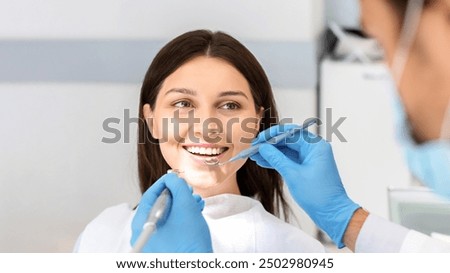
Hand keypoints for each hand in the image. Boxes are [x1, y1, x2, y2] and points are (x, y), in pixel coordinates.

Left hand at [131, 173, 212, 251]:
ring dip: (182, 205)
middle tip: (188, 191)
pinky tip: (194, 213)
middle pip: (158, 205)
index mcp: (141, 223)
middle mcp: (143, 233)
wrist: (198, 266)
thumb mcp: (185, 206)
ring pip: (166, 215)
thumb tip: (172, 178)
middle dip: (177, 195)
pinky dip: (182, 217)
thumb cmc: (190, 242)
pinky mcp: (164, 246)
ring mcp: (153, 241)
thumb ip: (178, 187)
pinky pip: (170, 225)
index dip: (165, 183)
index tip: (176, 177)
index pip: (150, 195)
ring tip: (195, 203)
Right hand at [250, 124, 359, 247]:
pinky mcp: (307, 167)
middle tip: (254, 147)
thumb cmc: (319, 196)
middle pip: (288, 140)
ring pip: (287, 150)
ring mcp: (310, 158)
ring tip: (255, 155)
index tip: (259, 139)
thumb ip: (277, 159)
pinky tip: (264, 162)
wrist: (332, 213)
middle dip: (270, 144)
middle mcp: (314, 149)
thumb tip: (263, 148)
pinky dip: (278, 161)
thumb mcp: (293, 175)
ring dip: (272, 153)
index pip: (291, 133)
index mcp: (316, 146)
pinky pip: (290, 159)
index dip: (272, 135)